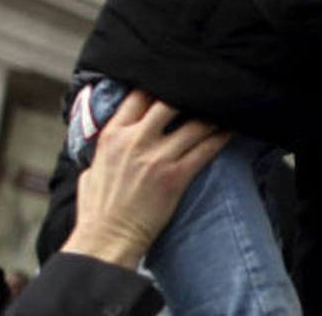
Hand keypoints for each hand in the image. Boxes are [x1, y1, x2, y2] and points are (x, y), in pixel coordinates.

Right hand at [61, 91, 229, 268]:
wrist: (108, 240)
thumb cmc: (98, 209)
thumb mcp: (90, 169)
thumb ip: (105, 149)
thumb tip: (114, 139)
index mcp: (113, 135)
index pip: (139, 95)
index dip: (158, 84)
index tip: (173, 81)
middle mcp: (136, 141)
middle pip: (169, 101)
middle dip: (188, 95)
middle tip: (203, 90)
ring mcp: (158, 158)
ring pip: (194, 124)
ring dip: (211, 115)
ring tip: (223, 107)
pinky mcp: (176, 177)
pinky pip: (205, 150)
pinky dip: (220, 138)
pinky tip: (230, 130)